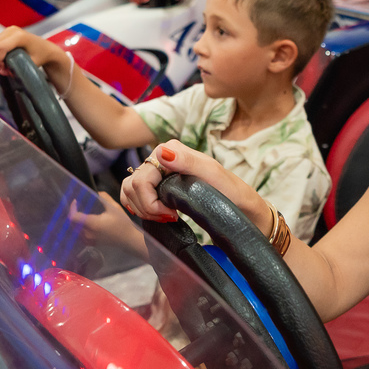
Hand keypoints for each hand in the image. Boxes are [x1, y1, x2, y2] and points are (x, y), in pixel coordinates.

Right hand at [0, 25, 68, 80]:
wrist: (46, 49)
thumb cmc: (41, 55)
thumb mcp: (30, 65)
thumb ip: (16, 69)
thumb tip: (3, 72)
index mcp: (20, 36)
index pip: (0, 47)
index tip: (3, 67)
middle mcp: (13, 30)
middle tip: (3, 67)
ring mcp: (9, 30)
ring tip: (4, 63)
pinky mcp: (7, 32)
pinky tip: (4, 57)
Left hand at [69, 193, 142, 247]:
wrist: (128, 239)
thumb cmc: (122, 223)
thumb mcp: (114, 207)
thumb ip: (104, 197)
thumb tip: (96, 192)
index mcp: (93, 224)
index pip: (73, 217)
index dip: (72, 208)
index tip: (76, 202)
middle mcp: (88, 233)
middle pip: (72, 223)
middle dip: (73, 213)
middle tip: (78, 206)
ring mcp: (89, 240)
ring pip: (74, 230)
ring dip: (75, 221)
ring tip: (80, 213)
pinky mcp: (91, 244)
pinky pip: (79, 236)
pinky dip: (78, 229)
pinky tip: (83, 224)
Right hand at [119, 140, 267, 228]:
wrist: (239, 206)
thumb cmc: (229, 191)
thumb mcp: (212, 174)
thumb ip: (188, 161)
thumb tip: (162, 153)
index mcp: (170, 150)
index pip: (141, 179)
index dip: (150, 202)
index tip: (171, 214)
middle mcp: (160, 158)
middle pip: (132, 186)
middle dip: (146, 208)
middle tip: (169, 218)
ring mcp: (158, 172)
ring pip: (129, 191)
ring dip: (142, 209)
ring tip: (165, 217)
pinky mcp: (157, 185)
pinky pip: (133, 196)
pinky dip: (140, 208)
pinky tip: (157, 215)